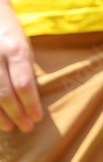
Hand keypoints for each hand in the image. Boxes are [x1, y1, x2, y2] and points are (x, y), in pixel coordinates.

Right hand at [0, 9, 42, 132]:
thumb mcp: (24, 47)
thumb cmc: (9, 33)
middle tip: (26, 127)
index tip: (37, 118)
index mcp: (16, 49)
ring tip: (9, 127)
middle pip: (5, 93)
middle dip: (17, 114)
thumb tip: (31, 100)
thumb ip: (26, 71)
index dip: (31, 105)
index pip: (24, 84)